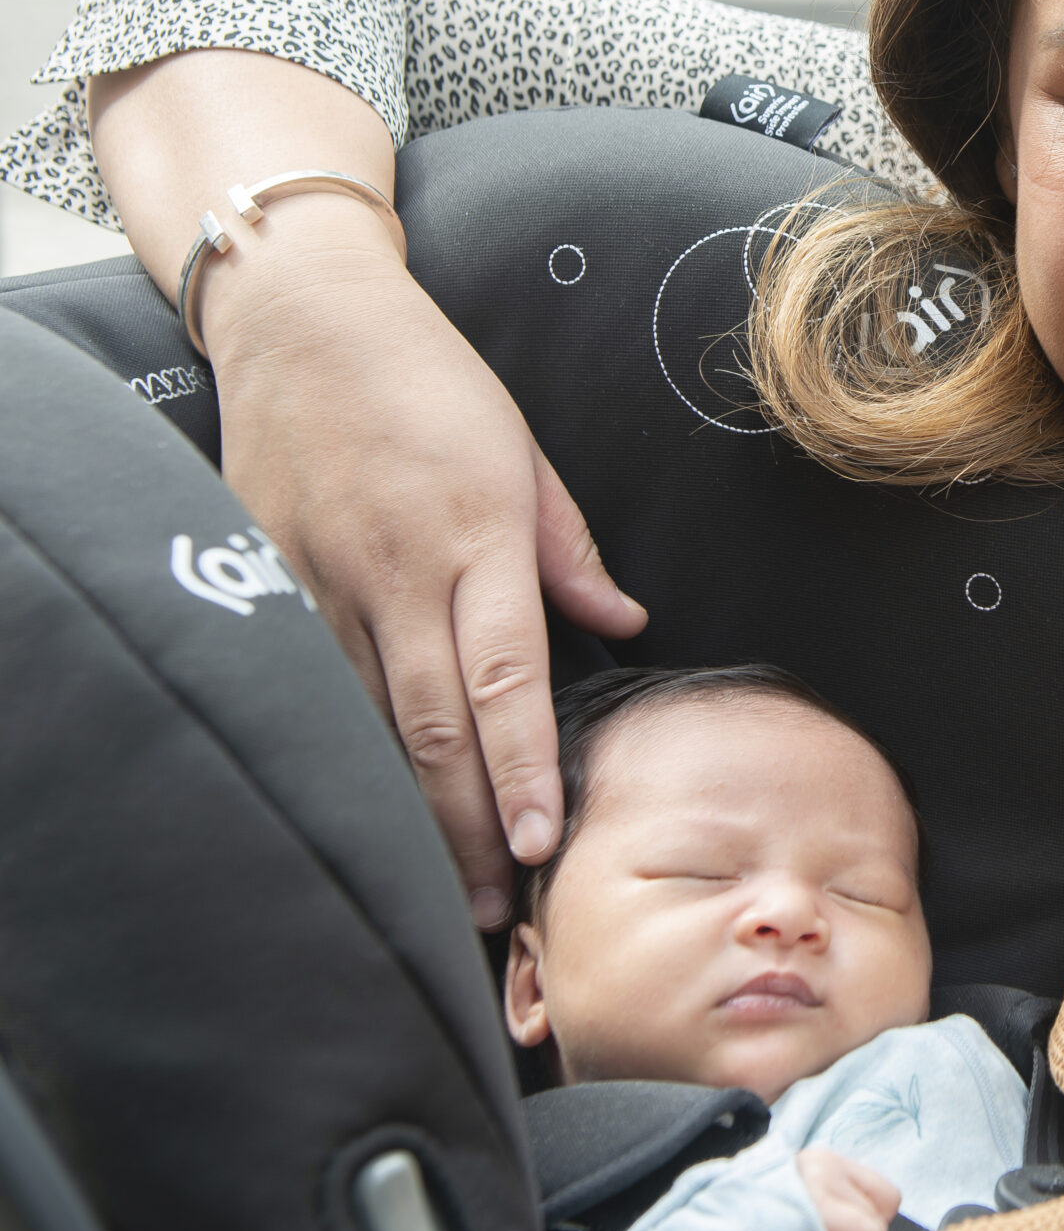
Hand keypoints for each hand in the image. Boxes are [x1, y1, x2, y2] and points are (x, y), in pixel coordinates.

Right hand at [202, 213, 644, 924]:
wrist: (302, 323)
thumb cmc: (429, 381)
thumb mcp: (523, 451)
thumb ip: (568, 548)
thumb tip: (625, 620)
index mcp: (476, 536)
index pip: (507, 677)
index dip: (525, 767)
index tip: (544, 838)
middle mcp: (398, 570)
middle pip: (436, 725)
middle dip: (468, 824)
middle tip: (493, 906)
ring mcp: (326, 581)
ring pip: (371, 722)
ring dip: (410, 809)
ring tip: (443, 882)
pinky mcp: (271, 582)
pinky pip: (318, 687)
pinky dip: (349, 753)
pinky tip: (372, 806)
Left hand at [796, 1148, 901, 1230]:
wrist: (714, 1213)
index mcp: (816, 1198)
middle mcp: (827, 1168)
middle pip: (879, 1215)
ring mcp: (827, 1156)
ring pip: (882, 1195)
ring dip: (866, 1224)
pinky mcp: (826, 1153)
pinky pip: (865, 1182)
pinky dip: (859, 1206)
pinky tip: (835, 1224)